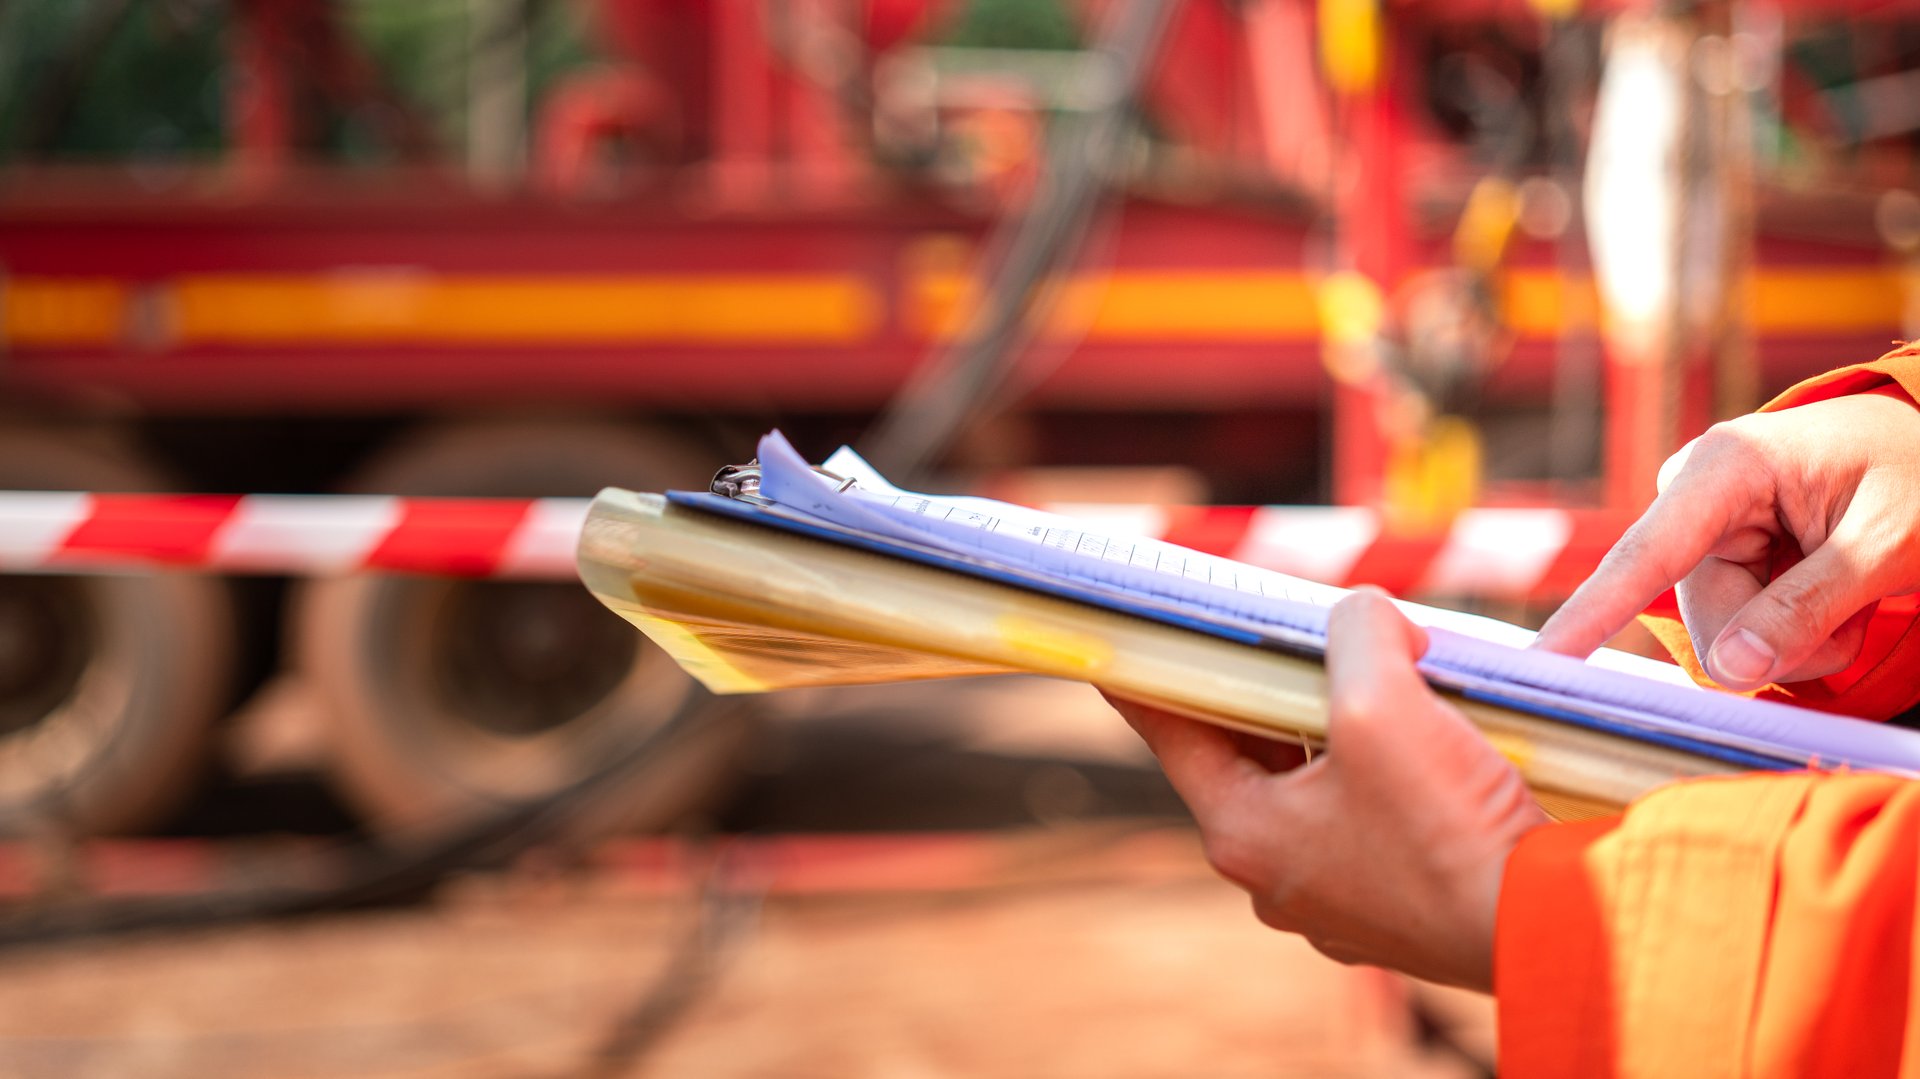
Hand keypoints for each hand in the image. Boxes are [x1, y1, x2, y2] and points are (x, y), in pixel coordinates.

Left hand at [1107, 591, 1545, 990]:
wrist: (1553, 929)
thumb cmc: (1451, 826)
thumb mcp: (1384, 700)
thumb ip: (1355, 633)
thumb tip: (1364, 617)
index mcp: (1244, 833)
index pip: (1172, 731)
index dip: (1153, 674)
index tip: (1134, 635)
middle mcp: (1276, 877)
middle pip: (1247, 755)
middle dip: (1270, 688)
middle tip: (1285, 631)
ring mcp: (1336, 900)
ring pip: (1312, 787)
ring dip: (1334, 729)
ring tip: (1370, 673)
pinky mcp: (1396, 906)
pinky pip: (1367, 820)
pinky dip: (1381, 772)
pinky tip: (1423, 736)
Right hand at [1535, 388, 1919, 689]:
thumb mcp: (1887, 542)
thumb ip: (1807, 608)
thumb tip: (1730, 671)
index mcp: (1727, 466)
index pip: (1647, 555)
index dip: (1592, 614)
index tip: (1541, 662)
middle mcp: (1697, 496)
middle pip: (1700, 616)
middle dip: (1774, 639)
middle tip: (1849, 622)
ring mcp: (1703, 531)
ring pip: (1720, 635)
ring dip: (1792, 642)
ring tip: (1847, 601)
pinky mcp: (1717, 559)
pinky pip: (1734, 631)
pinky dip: (1789, 635)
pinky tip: (1825, 597)